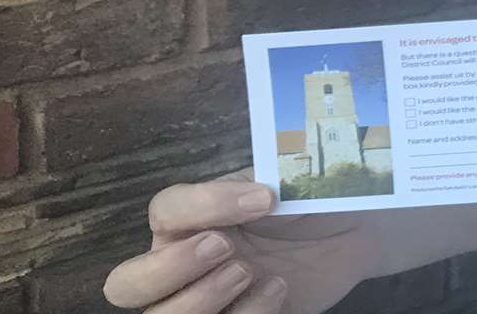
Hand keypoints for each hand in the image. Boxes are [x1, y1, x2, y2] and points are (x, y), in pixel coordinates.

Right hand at [103, 177, 376, 312]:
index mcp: (189, 219)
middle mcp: (181, 265)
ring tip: (249, 271)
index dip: (205, 206)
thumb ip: (266, 177)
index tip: (264, 198)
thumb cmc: (307, 201)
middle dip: (169, 268)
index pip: (164, 211)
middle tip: (226, 246)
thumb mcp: (287, 179)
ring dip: (201, 299)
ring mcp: (203, 300)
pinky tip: (278, 288)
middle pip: (127, 284)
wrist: (349, 232)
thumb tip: (264, 189)